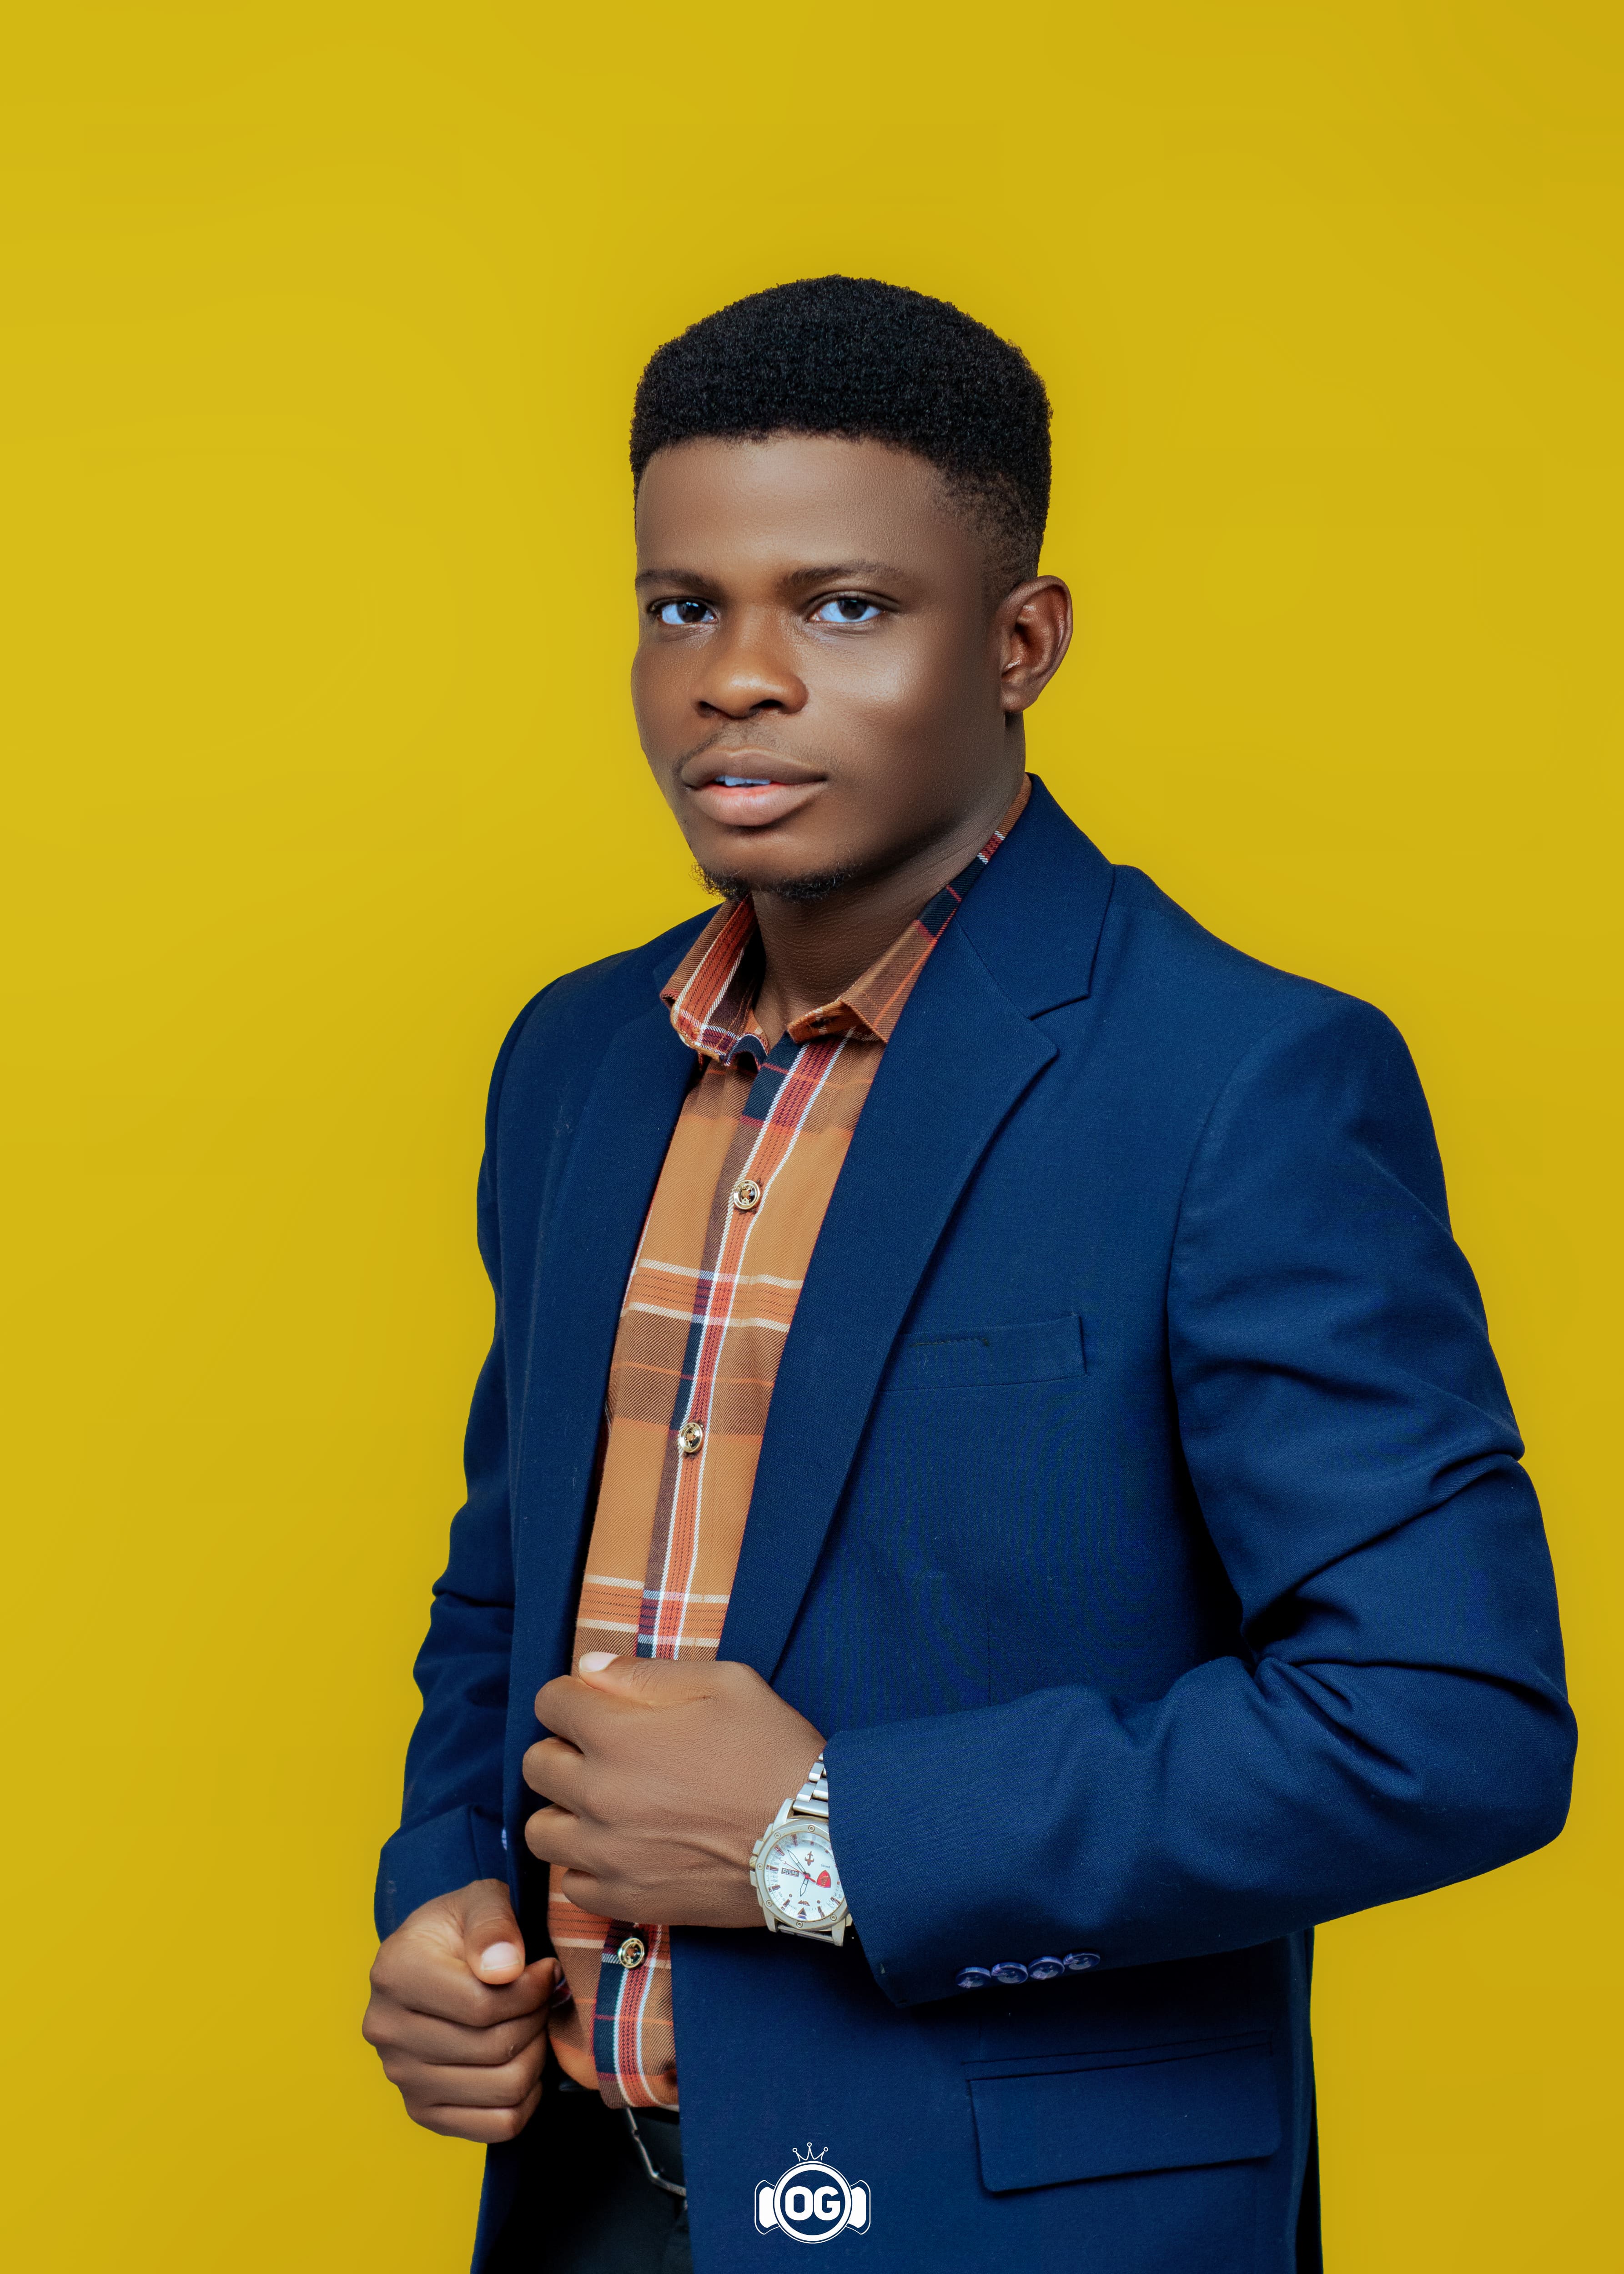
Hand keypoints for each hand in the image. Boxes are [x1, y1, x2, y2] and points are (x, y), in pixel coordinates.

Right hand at [363, 1879, 556, 2141]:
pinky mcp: (421, 2112)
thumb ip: (494, 1923)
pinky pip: (497, 2127)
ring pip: (501, 2090)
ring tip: (533, 2026)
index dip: (531, 1991)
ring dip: (535, 2057)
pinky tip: (522, 2062)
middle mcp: (386, 2030)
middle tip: (543, 1999)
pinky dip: (525, 2099)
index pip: (481, 2006)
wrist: (433, 1960)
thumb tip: (506, 1970)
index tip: (547, 1972)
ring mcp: (401, 2078)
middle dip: (535, 2021)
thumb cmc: (462, 1929)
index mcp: (394, 1974)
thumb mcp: (480, 1901)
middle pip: (493, 2049)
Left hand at [523, 1655, 824, 1928]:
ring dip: (564, 1812)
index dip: (573, 1696)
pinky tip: (621, 1850)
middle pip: (536, 1765)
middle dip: (563, 1749)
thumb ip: (648, 1673)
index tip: (597, 1704)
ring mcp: (609, 1854)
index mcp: (617, 1735)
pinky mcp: (627, 1900)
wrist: (817, 1841)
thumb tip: (588, 1668)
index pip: (551, 1703)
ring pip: (540, 1831)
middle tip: (603, 1753)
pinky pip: (571, 1885)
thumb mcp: (726, 1684)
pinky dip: (586, 1866)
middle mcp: (599, 1795)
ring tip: (604, 1805)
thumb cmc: (775, 1753)